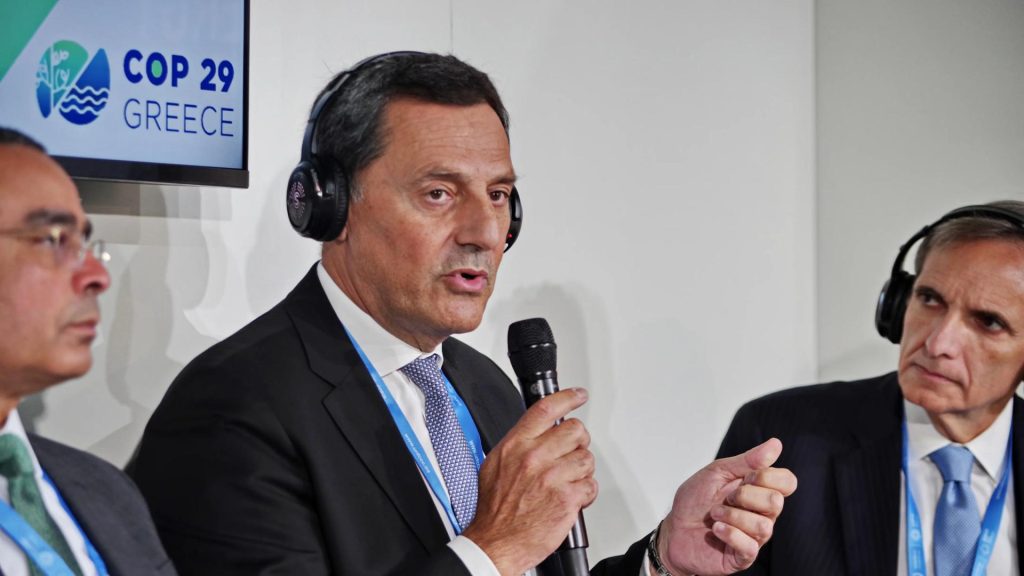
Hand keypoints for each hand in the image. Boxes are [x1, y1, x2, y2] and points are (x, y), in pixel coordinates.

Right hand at [462, 388, 596, 575]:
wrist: (496, 542)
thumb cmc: (494, 509)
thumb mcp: (494, 465)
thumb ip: (517, 445)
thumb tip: (534, 433)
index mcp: (515, 445)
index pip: (546, 409)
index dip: (567, 398)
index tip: (578, 395)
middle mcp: (534, 457)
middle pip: (574, 430)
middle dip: (579, 441)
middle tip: (573, 452)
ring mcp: (551, 477)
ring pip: (586, 458)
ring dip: (582, 470)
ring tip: (569, 481)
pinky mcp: (566, 498)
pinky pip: (590, 485)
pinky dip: (586, 492)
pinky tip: (572, 497)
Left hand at [655, 438, 796, 575]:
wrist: (673, 530)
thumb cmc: (694, 501)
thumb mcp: (717, 472)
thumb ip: (747, 460)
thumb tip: (776, 445)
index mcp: (758, 490)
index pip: (787, 481)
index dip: (766, 476)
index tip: (743, 477)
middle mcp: (762, 513)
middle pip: (776, 501)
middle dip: (745, 495)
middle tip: (726, 497)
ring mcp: (754, 536)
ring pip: (763, 525)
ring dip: (732, 515)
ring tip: (715, 515)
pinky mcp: (743, 556)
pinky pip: (750, 546)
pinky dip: (729, 533)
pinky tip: (716, 529)